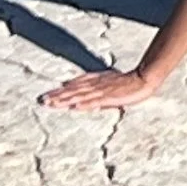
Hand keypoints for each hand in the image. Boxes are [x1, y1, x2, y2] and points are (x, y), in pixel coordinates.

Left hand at [42, 65, 159, 111]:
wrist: (144, 78)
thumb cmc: (127, 83)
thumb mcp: (109, 83)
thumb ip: (95, 88)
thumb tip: (81, 94)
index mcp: (95, 81)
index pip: (74, 85)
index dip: (60, 91)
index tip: (47, 96)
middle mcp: (96, 84)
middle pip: (73, 90)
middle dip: (57, 96)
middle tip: (43, 101)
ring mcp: (102, 90)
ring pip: (80, 95)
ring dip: (66, 100)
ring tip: (53, 104)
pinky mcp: (110, 96)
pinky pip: (95, 101)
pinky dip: (85, 104)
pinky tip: (75, 107)